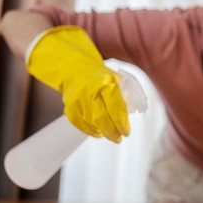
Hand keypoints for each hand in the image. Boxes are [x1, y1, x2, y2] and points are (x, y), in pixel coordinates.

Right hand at [26, 26, 129, 142]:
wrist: (71, 64)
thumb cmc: (98, 73)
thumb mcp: (114, 78)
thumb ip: (123, 92)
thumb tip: (134, 109)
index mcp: (106, 82)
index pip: (116, 106)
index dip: (122, 122)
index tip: (127, 131)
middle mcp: (91, 90)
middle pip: (103, 117)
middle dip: (113, 131)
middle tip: (119, 138)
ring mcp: (77, 98)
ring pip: (90, 121)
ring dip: (102, 131)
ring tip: (111, 136)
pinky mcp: (68, 104)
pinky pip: (78, 122)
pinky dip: (88, 130)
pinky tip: (96, 133)